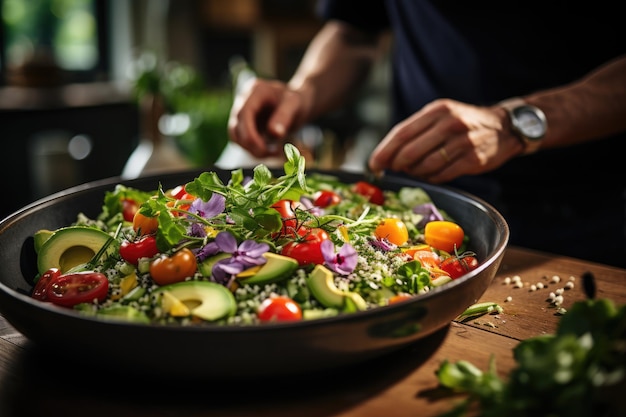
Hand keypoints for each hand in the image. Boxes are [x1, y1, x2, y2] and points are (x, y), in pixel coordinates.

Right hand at [228, 78, 305, 157]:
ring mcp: (242, 113)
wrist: (298, 103)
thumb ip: (284, 116)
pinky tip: (270, 151)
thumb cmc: (297, 101)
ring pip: (236, 136)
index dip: (249, 134)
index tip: (263, 149)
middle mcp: (244, 100)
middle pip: (236, 127)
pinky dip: (254, 149)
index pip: (244, 114)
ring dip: (251, 149)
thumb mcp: (295, 105)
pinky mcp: (244, 125)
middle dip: (250, 145)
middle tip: (272, 154)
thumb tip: (274, 133)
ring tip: (273, 153)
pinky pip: (243, 141)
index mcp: (255, 91)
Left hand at [368, 99, 523, 182]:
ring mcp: (462, 142)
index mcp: (437, 110)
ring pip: (424, 165)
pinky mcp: (472, 160)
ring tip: (414, 170)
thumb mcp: (442, 115)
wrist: (504, 127)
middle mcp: (450, 123)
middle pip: (410, 151)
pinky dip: (431, 178)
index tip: (374, 164)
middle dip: (396, 164)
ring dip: (414, 172)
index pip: (402, 133)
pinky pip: (442, 175)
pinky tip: (430, 175)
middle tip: (393, 169)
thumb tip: (388, 155)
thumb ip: (417, 131)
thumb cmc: (464, 123)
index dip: (385, 151)